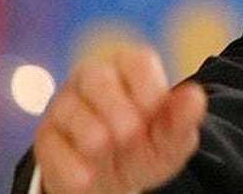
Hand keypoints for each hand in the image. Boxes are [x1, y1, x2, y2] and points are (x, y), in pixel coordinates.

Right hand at [33, 45, 206, 193]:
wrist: (113, 185)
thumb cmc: (146, 150)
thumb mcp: (171, 140)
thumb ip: (183, 119)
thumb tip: (195, 96)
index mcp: (130, 69)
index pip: (137, 60)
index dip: (148, 87)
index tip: (155, 113)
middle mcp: (92, 78)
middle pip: (96, 75)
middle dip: (116, 108)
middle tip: (131, 135)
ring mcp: (64, 106)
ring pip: (68, 108)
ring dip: (92, 135)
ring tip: (109, 151)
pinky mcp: (46, 137)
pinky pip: (50, 145)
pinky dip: (70, 164)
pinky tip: (87, 177)